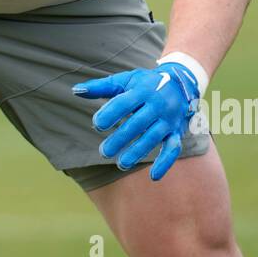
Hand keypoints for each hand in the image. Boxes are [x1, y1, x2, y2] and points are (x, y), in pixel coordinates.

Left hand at [71, 61, 200, 180]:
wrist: (181, 82)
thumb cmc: (145, 83)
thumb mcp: (125, 80)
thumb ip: (101, 87)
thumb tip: (76, 90)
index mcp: (142, 90)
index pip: (125, 102)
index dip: (111, 113)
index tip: (97, 124)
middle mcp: (156, 105)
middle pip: (138, 123)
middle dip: (121, 138)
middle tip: (104, 152)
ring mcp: (168, 120)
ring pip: (153, 137)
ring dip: (138, 152)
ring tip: (121, 164)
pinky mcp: (176, 132)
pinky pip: (173, 148)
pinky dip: (165, 163)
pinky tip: (153, 176)